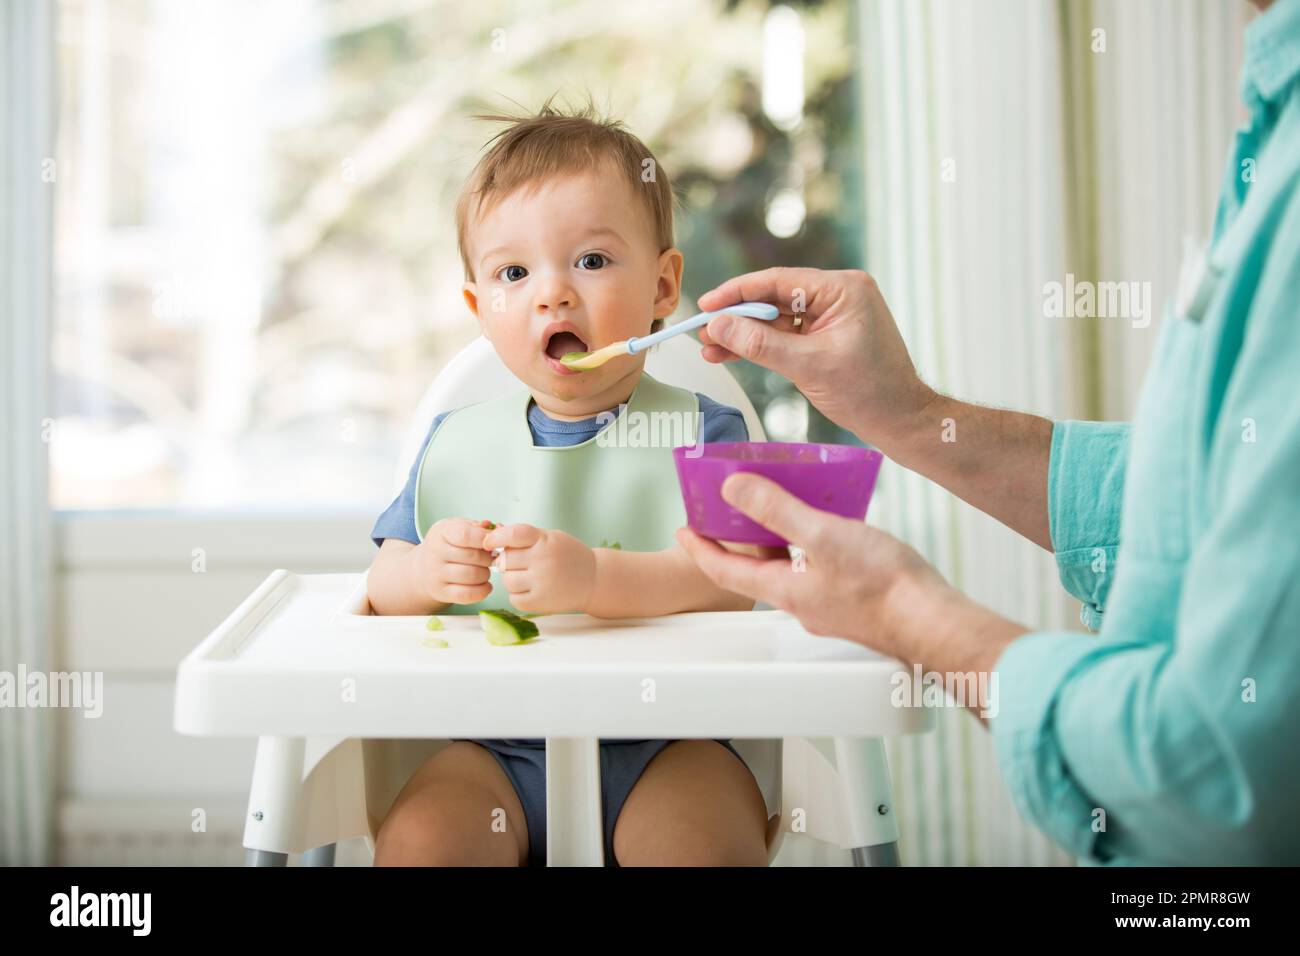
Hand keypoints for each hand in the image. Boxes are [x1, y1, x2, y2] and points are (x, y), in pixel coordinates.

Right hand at [410, 517, 494, 605]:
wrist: (423, 569)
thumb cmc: (448, 544)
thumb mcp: (457, 527)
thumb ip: (478, 527)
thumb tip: (499, 528)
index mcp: (441, 532)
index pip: (465, 535)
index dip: (484, 539)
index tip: (492, 542)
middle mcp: (435, 553)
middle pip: (472, 557)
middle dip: (489, 558)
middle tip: (490, 558)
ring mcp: (436, 575)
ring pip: (472, 576)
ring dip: (486, 574)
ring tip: (484, 570)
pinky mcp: (441, 593)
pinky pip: (468, 595)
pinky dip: (482, 591)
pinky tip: (485, 585)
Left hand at [482, 523, 596, 614]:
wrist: (594, 579)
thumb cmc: (568, 556)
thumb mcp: (551, 538)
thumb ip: (525, 538)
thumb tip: (492, 538)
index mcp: (545, 541)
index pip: (514, 534)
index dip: (497, 537)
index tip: (488, 542)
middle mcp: (543, 561)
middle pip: (506, 560)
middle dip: (508, 561)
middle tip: (520, 563)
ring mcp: (542, 583)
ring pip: (508, 580)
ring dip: (512, 578)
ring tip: (528, 576)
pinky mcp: (540, 602)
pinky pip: (514, 598)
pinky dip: (518, 594)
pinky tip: (531, 589)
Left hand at [675, 473, 943, 657]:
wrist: (932, 622)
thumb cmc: (883, 586)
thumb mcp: (822, 535)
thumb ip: (776, 510)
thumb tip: (733, 490)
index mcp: (785, 590)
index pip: (726, 571)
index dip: (700, 549)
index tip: (682, 532)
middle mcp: (802, 603)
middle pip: (755, 570)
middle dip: (738, 542)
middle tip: (726, 515)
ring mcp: (829, 606)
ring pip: (789, 569)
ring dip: (776, 542)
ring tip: (776, 511)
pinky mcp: (855, 603)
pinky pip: (818, 571)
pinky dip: (810, 548)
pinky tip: (829, 530)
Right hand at [697, 267, 935, 451]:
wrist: (900, 421)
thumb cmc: (869, 393)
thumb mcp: (808, 366)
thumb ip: (760, 344)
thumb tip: (718, 326)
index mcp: (843, 289)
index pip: (778, 281)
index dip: (737, 293)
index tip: (706, 305)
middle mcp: (839, 294)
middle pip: (774, 298)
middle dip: (737, 317)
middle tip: (702, 332)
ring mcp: (833, 315)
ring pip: (776, 318)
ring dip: (745, 334)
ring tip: (710, 348)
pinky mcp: (827, 335)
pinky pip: (787, 334)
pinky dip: (762, 346)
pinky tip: (732, 354)